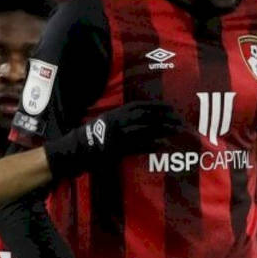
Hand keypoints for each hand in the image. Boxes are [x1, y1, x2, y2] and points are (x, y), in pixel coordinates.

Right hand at [44, 102, 181, 180]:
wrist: (75, 150)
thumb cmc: (91, 137)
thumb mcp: (107, 122)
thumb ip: (123, 120)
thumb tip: (142, 122)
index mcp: (117, 113)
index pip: (142, 106)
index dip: (158, 107)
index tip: (172, 108)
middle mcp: (119, 121)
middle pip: (148, 117)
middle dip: (166, 118)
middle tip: (181, 121)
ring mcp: (119, 135)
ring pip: (146, 130)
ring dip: (163, 130)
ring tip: (177, 132)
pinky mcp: (118, 149)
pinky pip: (138, 146)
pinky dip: (150, 145)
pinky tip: (162, 146)